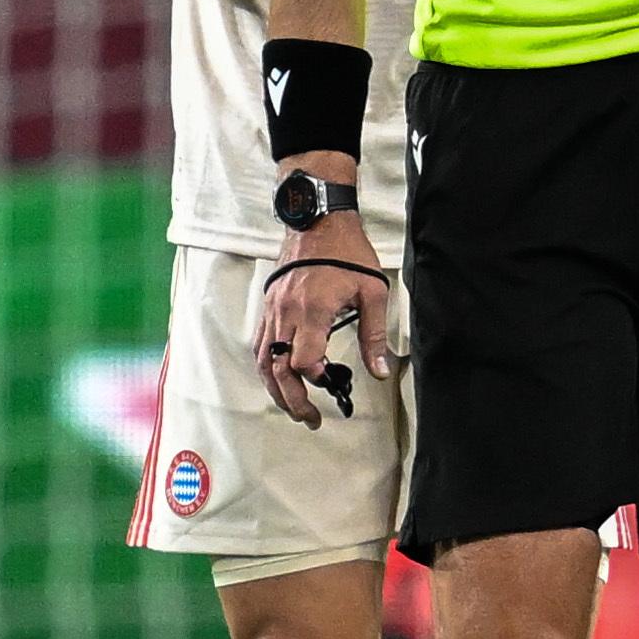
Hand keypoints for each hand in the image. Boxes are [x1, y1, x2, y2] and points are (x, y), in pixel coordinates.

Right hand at [253, 216, 395, 428]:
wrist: (317, 220)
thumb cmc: (347, 252)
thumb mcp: (372, 292)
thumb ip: (373, 335)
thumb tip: (379, 371)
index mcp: (312, 311)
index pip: (302, 360)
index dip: (315, 378)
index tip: (333, 381)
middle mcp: (286, 314)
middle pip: (276, 368)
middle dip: (292, 399)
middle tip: (310, 418)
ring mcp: (273, 310)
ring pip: (262, 360)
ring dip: (275, 388)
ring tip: (292, 407)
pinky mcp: (268, 306)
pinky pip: (259, 344)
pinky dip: (266, 366)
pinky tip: (278, 378)